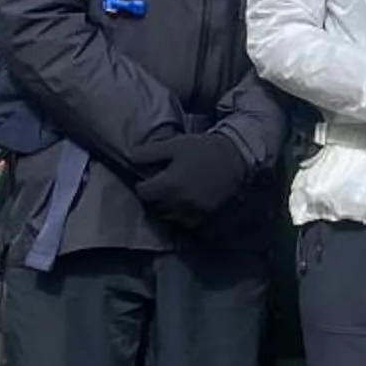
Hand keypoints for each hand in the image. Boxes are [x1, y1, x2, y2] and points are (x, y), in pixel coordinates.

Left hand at [133, 130, 253, 222]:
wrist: (235, 157)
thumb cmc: (203, 149)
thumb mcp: (174, 144)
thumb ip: (149, 153)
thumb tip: (129, 158)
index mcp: (168, 185)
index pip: (142, 192)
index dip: (143, 183)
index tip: (150, 176)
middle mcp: (177, 202)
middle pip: (154, 205)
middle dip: (155, 194)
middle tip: (163, 182)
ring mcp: (191, 211)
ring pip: (169, 215)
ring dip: (167, 206)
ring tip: (174, 192)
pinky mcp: (204, 215)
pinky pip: (185, 221)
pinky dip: (182, 214)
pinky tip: (187, 201)